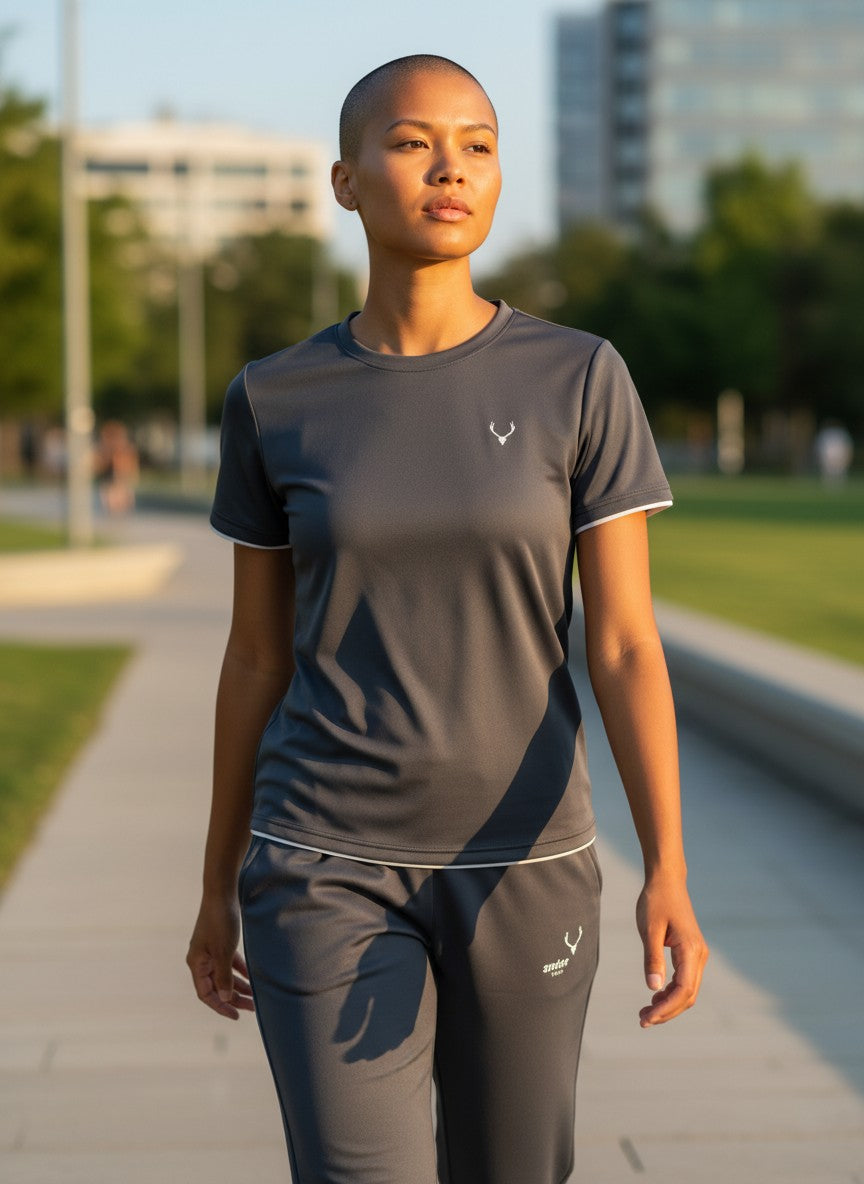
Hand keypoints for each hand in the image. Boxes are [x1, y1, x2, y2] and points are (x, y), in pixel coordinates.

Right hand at [187, 895, 254, 1019]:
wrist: (222, 892)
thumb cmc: (220, 921)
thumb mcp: (223, 951)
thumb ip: (223, 976)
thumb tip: (224, 998)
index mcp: (196, 963)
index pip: (206, 994)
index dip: (221, 1006)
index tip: (237, 1015)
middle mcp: (200, 959)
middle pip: (216, 987)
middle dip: (233, 998)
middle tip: (252, 1008)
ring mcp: (210, 951)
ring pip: (224, 976)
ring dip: (238, 986)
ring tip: (254, 997)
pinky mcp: (220, 942)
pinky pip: (229, 963)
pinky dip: (239, 971)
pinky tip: (252, 978)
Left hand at [635, 872, 707, 1027]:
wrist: (666, 881)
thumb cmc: (656, 901)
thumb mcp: (649, 929)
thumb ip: (652, 958)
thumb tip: (653, 988)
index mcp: (690, 950)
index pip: (684, 990)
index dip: (666, 1008)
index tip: (647, 1018)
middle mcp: (699, 955)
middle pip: (688, 995)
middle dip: (667, 1011)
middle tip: (643, 1020)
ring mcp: (697, 954)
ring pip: (688, 990)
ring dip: (669, 1004)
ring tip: (646, 1012)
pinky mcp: (691, 952)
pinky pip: (685, 979)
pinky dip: (671, 992)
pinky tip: (655, 995)